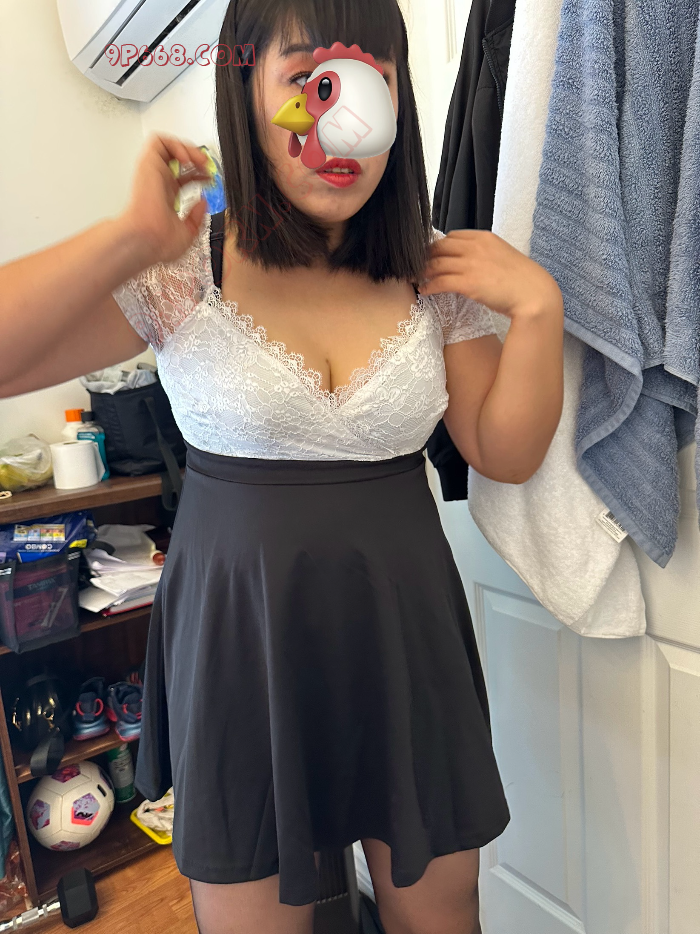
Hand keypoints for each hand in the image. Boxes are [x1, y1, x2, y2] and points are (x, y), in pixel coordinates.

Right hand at [117, 134, 212, 266]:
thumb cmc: (160, 242)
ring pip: (167, 145)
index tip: (211, 180)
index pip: (183, 178)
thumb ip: (197, 216)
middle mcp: (158, 182)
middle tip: (208, 165)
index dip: (199, 174)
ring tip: (200, 160)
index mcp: (166, 197)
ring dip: (187, 147)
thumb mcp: (188, 232)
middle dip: (195, 156)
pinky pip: (158, 141)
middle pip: (176, 159)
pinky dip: (174, 144)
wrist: (147, 238)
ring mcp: (153, 172)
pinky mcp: (148, 164)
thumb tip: (203, 202)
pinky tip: (186, 159)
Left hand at [419, 230, 562, 318]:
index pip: (452, 236)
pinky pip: (440, 282)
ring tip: (414, 279)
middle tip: (414, 267)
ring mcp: (471, 264)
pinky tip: (423, 291)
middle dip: (424, 257)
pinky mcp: (468, 283)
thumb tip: (469, 263)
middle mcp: (476, 247)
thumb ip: (484, 255)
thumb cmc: (522, 280)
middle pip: (439, 247)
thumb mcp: (502, 257)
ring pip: (436, 264)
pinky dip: (428, 286)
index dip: (437, 246)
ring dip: (422, 272)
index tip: (430, 255)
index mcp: (484, 237)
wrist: (534, 294)